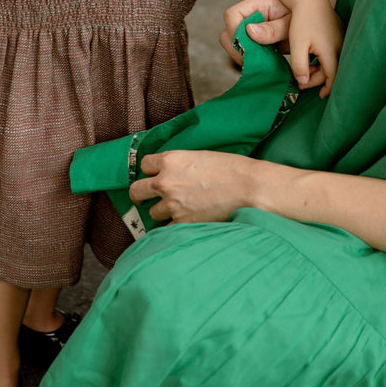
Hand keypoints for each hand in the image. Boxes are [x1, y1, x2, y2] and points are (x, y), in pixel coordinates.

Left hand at [129, 150, 256, 223]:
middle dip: (141, 194)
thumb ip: (179, 165)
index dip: (150, 171)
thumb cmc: (230, 168)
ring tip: (178, 211)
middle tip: (145, 198)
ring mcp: (172, 204)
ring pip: (152, 213)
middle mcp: (165, 181)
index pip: (144, 165)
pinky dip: (174, 227)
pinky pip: (167, 229)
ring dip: (162, 212)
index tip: (154, 176)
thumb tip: (172, 173)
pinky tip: (185, 223)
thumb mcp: (199, 157)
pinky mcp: (182, 223)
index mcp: (170, 160)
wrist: (248, 187)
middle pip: (137, 190)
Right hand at [220, 0, 342, 96]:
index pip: (232, 15)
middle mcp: (249, 13)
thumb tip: (249, 32)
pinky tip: (264, 63)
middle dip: (236, 50)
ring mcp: (250, 25)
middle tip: (253, 62)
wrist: (315, 17)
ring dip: (243, 56)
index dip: (235, 34)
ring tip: (261, 64)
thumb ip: (273, 29)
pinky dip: (251, 58)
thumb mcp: (292, 24)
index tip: (248, 51)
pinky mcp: (254, 37)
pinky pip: (243, 50)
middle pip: (226, 32)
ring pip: (231, 44)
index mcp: (257, 2)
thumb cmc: (306, 16)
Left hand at [288, 0, 342, 96]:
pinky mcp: (337, 32)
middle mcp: (340, 46)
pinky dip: (325, 59)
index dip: (328, 88)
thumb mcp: (297, 44)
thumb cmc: (302, 20)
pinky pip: (335, 51)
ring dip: (322, 69)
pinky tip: (313, 58)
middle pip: (334, 70)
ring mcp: (340, 38)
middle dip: (319, 79)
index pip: (333, 76)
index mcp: (331, 51)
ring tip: (307, 71)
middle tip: (302, 83)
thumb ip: (300, 64)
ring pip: (334, 61)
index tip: (320, 95)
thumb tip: (303, 81)